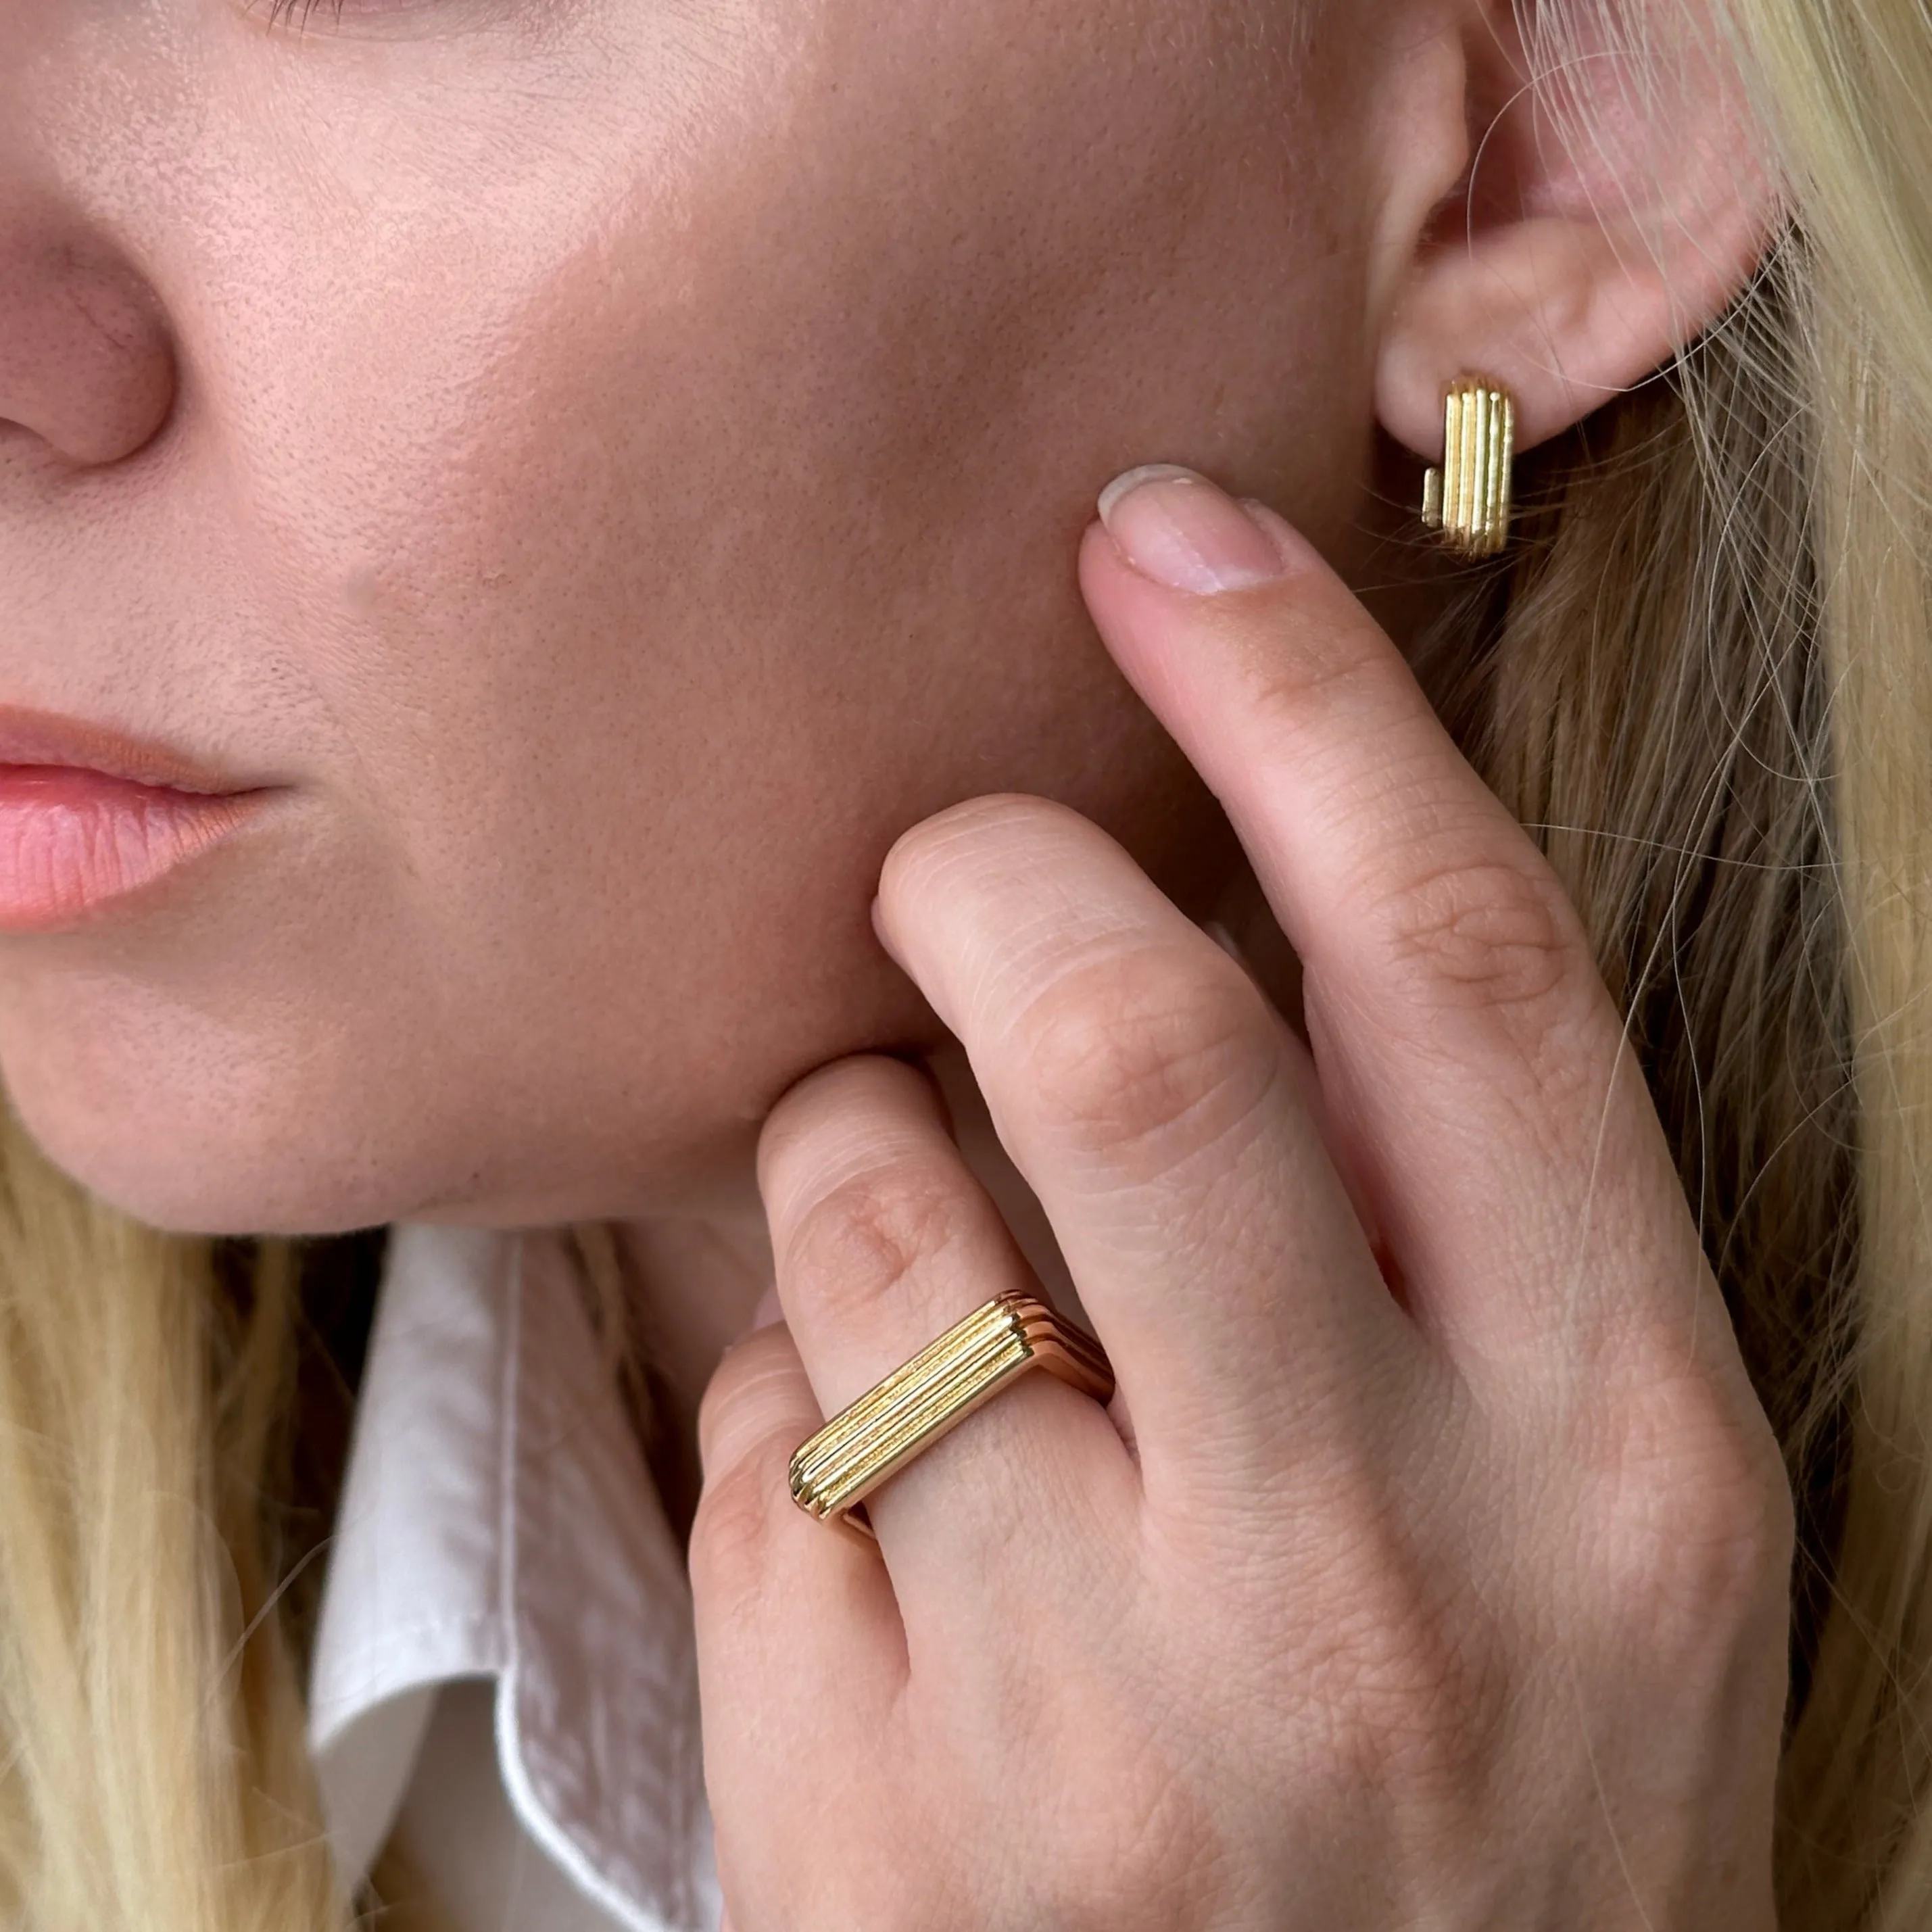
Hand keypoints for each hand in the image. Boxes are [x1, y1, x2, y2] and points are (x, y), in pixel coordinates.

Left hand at [692, 467, 1791, 1930]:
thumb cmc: (1473, 1813)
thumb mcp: (1580, 1532)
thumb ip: (1441, 1239)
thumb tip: (1209, 905)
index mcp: (1622, 1461)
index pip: (1465, 967)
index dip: (1305, 699)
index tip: (1167, 540)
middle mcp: (1381, 1579)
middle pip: (1134, 1034)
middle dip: (991, 877)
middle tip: (950, 876)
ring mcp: (1105, 1717)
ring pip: (870, 1210)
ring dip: (850, 1152)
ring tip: (919, 1273)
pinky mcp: (868, 1819)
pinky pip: (747, 1436)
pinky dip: (776, 1400)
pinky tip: (872, 1525)